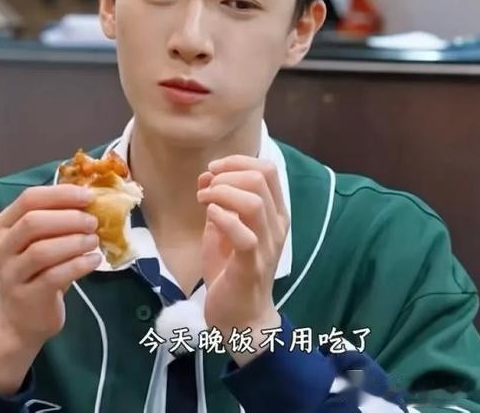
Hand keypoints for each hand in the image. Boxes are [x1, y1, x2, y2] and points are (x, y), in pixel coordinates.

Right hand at [0, 184, 101, 393]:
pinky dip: (79, 265)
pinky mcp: (26, 297)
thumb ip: (57, 217)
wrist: (20, 318)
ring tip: (94, 241)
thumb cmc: (37, 268)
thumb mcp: (41, 239)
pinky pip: (54, 276)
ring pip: (42, 251)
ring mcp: (10, 274)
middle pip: (33, 222)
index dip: (61, 194)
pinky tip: (94, 260)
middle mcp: (1, 247)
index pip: (29, 198)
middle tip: (93, 222)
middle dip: (69, 218)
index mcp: (4, 224)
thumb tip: (92, 197)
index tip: (88, 196)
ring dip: (75, 242)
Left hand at [197, 156, 289, 364]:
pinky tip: (209, 216)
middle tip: (206, 187)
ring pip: (254, 202)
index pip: (267, 169)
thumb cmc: (230, 270)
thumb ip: (219, 203)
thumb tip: (207, 176)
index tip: (213, 170)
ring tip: (204, 200)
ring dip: (222, 193)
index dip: (238, 161)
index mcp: (274, 213)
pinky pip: (244, 234)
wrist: (239, 318)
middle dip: (227, 175)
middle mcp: (276, 226)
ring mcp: (267, 246)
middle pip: (260, 179)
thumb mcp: (224, 229)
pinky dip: (223, 218)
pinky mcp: (252, 266)